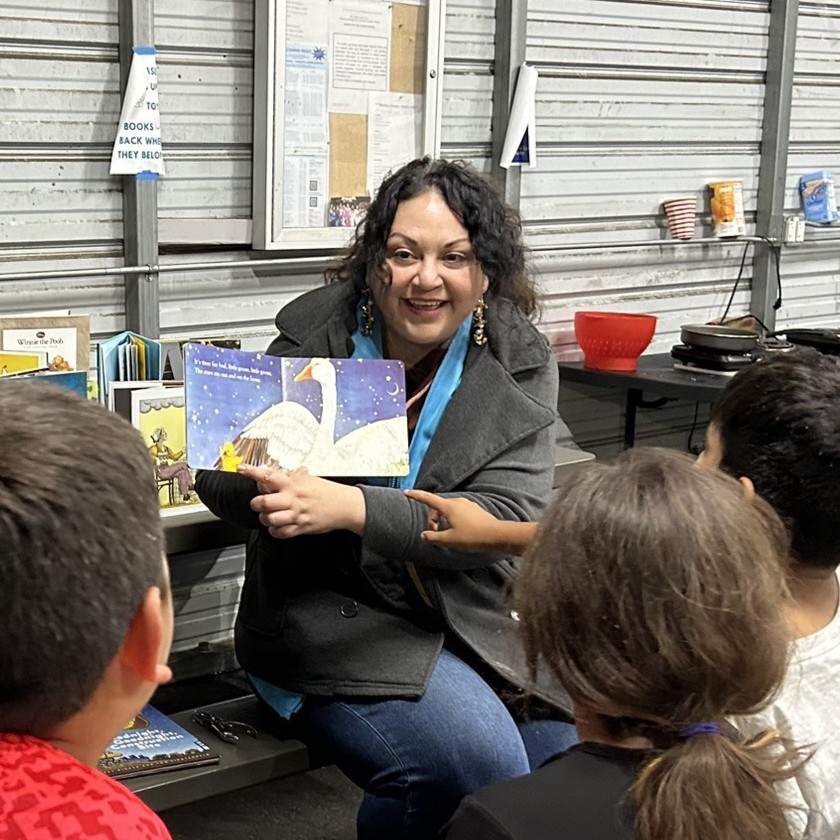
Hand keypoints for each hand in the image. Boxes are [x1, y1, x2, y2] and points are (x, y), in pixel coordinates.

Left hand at [238, 464, 365, 538]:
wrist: (345, 506)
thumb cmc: (327, 492)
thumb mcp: (309, 479)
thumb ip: (291, 476)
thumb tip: (277, 473)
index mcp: (293, 483)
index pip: (268, 475)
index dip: (251, 472)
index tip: (240, 469)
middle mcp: (292, 498)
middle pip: (264, 502)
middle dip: (257, 503)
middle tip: (258, 503)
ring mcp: (296, 514)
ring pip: (270, 519)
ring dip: (265, 518)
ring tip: (268, 516)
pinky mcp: (300, 527)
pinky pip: (280, 533)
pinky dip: (275, 531)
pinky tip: (277, 527)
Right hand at [404, 489, 503, 550]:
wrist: (497, 535)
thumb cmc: (473, 537)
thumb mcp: (449, 540)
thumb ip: (434, 537)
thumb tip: (423, 535)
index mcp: (449, 506)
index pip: (428, 499)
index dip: (416, 496)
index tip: (406, 492)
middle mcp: (458, 502)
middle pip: (438, 507)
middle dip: (432, 519)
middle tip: (434, 534)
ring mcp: (467, 505)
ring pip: (448, 510)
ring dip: (443, 521)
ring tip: (448, 535)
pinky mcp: (475, 510)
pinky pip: (458, 512)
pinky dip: (453, 520)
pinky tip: (459, 532)